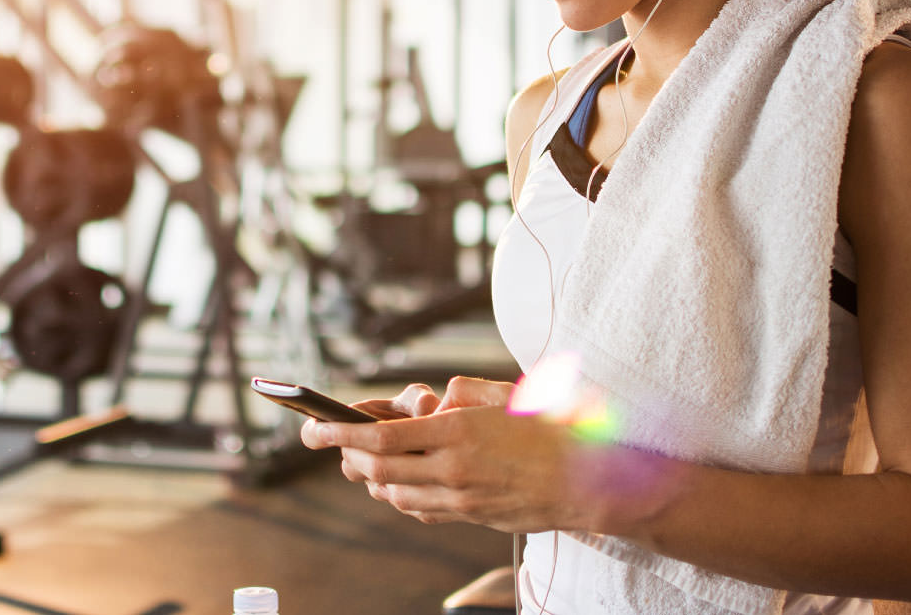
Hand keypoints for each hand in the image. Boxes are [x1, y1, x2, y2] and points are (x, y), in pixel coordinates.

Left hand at [301, 377, 639, 533]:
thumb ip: (463, 394)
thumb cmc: (554, 428)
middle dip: (345, 455)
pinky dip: (397, 495)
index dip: (341, 432)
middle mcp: (456, 469)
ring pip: (396, 493)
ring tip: (356, 458)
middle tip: (328, 440)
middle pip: (379, 469)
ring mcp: (464, 498)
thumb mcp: (508, 394)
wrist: (595, 480)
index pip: (382, 437)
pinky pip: (421, 509)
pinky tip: (392, 481)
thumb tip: (430, 400)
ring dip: (368, 476)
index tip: (315, 425)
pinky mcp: (474, 516)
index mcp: (460, 432)